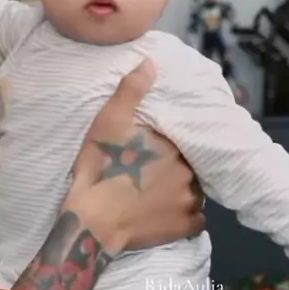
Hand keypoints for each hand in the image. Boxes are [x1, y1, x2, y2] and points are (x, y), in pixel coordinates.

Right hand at [66, 59, 204, 251]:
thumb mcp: (109, 122)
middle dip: (175, 168)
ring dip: (181, 191)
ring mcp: (190, 201)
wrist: (92, 220)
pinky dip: (185, 218)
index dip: (167, 145)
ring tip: (158, 194)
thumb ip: (132, 90)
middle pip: (189, 165)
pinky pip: (196, 220)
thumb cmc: (101, 168)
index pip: (182, 141)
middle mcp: (190, 171)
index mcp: (175, 145)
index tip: (151, 152)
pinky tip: (167, 214)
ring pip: (194, 191)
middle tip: (151, 174)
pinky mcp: (185, 227)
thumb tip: (151, 62)